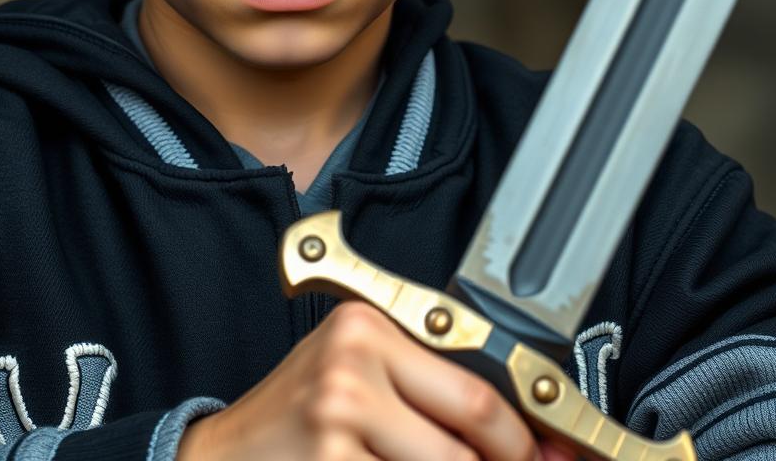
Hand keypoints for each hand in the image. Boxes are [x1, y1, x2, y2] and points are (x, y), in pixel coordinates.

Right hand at [177, 300, 572, 460]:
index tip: (550, 456)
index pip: (476, 391)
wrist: (225, 455)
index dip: (524, 440)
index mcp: (365, 328)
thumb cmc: (301, 414)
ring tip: (423, 460)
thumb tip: (532, 438)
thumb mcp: (357, 372)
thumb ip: (430, 388)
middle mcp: (351, 369)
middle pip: (470, 441)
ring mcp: (338, 425)